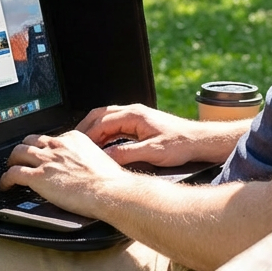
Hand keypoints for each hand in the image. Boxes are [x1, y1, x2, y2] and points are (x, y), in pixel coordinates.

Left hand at [0, 130, 127, 216]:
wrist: (109, 190)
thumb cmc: (109, 179)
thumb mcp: (98, 158)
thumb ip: (85, 157)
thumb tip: (82, 165)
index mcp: (74, 138)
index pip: (51, 138)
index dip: (44, 147)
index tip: (44, 154)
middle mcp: (58, 145)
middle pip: (31, 140)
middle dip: (24, 149)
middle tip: (22, 158)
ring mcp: (47, 159)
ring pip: (18, 152)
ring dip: (12, 161)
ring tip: (10, 168)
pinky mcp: (38, 176)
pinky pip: (13, 173)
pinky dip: (5, 179)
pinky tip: (6, 185)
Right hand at [75, 103, 235, 166]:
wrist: (199, 141)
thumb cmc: (181, 144)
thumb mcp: (152, 152)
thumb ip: (127, 154)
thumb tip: (105, 158)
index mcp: (134, 115)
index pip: (101, 122)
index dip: (86, 135)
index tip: (76, 147)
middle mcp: (133, 112)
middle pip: (100, 116)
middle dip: (84, 128)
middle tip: (72, 142)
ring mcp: (136, 117)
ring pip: (107, 120)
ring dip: (94, 131)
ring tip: (82, 145)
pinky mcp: (140, 124)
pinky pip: (116, 126)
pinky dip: (105, 134)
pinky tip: (102, 146)